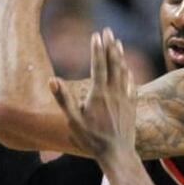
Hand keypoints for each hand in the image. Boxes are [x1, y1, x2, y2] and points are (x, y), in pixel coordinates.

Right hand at [50, 28, 134, 158]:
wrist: (118, 153)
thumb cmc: (92, 139)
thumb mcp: (73, 121)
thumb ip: (64, 99)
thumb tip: (52, 80)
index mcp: (98, 94)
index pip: (98, 65)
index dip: (97, 49)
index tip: (96, 34)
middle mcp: (114, 92)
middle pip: (112, 64)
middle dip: (109, 46)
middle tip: (108, 30)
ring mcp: (124, 98)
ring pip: (123, 72)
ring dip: (119, 56)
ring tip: (118, 43)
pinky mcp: (131, 106)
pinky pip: (131, 86)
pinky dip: (128, 75)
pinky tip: (128, 70)